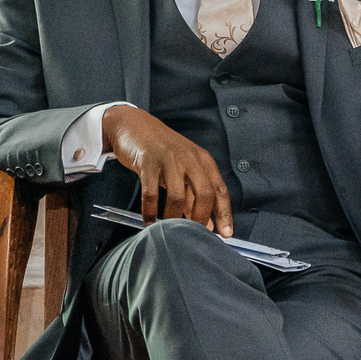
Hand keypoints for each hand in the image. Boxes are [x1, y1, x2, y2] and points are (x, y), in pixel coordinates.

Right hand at [101, 106, 231, 236]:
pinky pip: (151, 193)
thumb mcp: (182, 169)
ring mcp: (169, 160)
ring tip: (168, 228)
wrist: (134, 125)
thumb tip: (207, 224)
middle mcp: (190, 158)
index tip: (226, 233)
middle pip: (204, 193)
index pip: (220, 189)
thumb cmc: (162, 151)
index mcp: (203, 160)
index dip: (224, 213)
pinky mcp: (148, 162)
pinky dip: (150, 211)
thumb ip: (194, 195)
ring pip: (177, 196)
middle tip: (192, 232)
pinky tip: (149, 220)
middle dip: (201, 217)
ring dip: (173, 217)